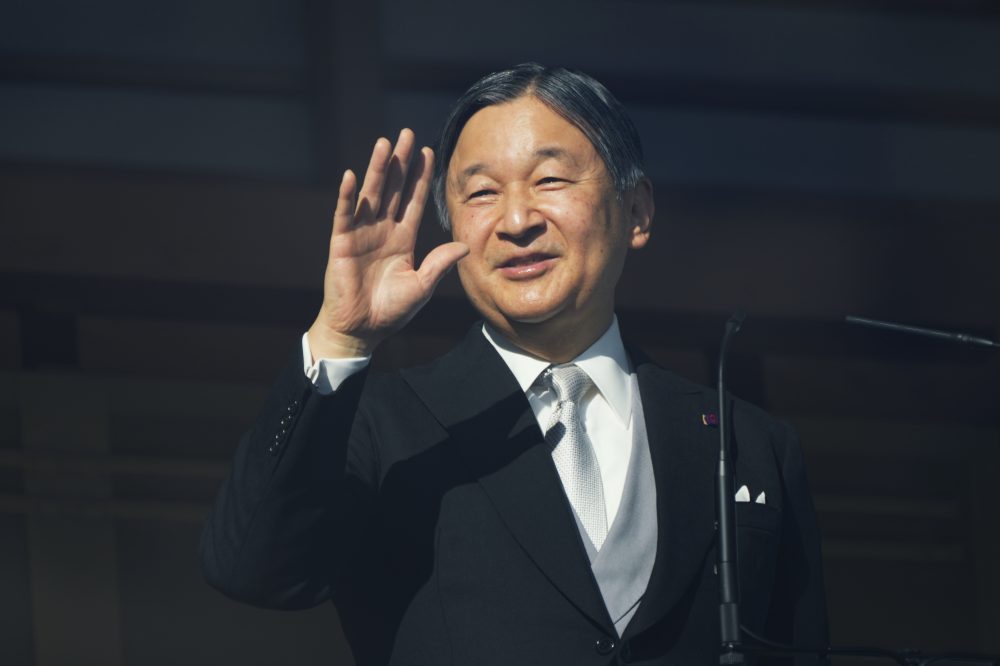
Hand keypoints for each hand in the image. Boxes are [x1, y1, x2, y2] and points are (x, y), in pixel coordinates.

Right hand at [307, 129, 468, 358]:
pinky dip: (348, 196)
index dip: (420, 178)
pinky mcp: (341, 244)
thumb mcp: (422, 286)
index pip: (413, 201)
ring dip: (377, 169)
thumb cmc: (391, 311)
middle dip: (400, 162)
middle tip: (406, 134)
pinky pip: (345, 215)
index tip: (428, 152)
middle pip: (392, 189)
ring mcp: (360, 234)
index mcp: (402, 239)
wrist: (361, 330)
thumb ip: (440, 264)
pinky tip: (352, 176)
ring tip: (384, 144)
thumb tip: (464, 245)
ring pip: (371, 195)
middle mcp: (382, 231)